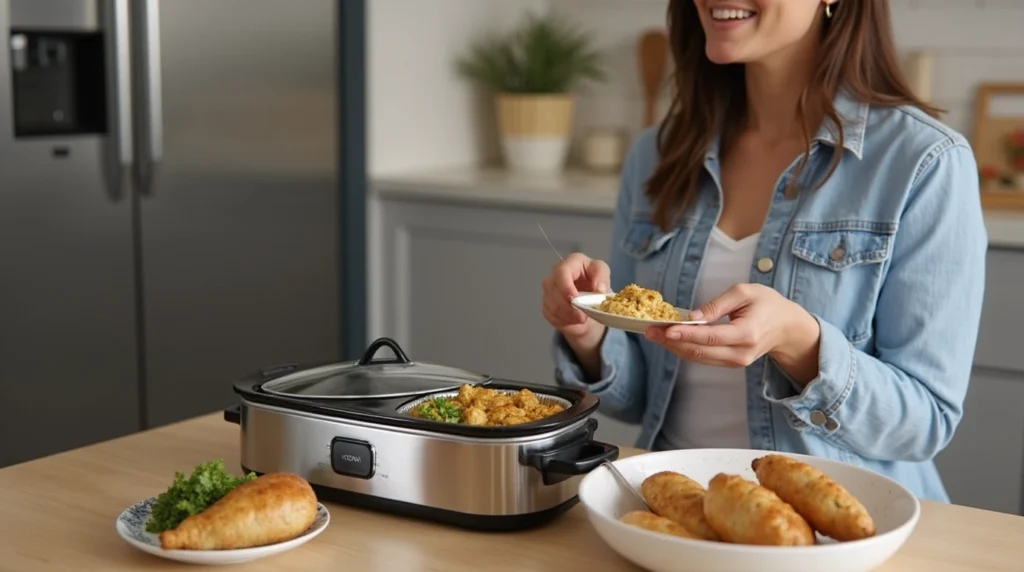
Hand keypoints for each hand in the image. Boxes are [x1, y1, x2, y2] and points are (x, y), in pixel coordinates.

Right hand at [541, 253, 609, 340]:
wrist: (592, 301)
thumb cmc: (596, 283)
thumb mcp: (604, 275)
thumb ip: (602, 278)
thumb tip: (599, 288)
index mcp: (571, 262)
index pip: (562, 272)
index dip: (566, 287)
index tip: (574, 299)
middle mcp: (555, 273)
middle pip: (554, 290)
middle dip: (568, 306)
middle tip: (582, 316)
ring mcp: (549, 289)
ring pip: (552, 305)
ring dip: (568, 315)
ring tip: (582, 319)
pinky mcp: (546, 304)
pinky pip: (551, 314)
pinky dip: (564, 321)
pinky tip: (574, 320)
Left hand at [644, 283, 821, 383]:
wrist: (787, 328)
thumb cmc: (767, 304)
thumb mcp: (745, 293)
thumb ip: (716, 305)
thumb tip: (692, 316)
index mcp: (747, 334)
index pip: (710, 337)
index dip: (686, 334)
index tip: (666, 329)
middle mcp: (740, 354)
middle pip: (700, 352)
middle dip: (671, 342)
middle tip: (649, 330)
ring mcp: (736, 362)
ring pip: (698, 358)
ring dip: (673, 347)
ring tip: (653, 334)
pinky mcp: (730, 363)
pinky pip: (703, 358)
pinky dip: (684, 349)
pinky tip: (669, 339)